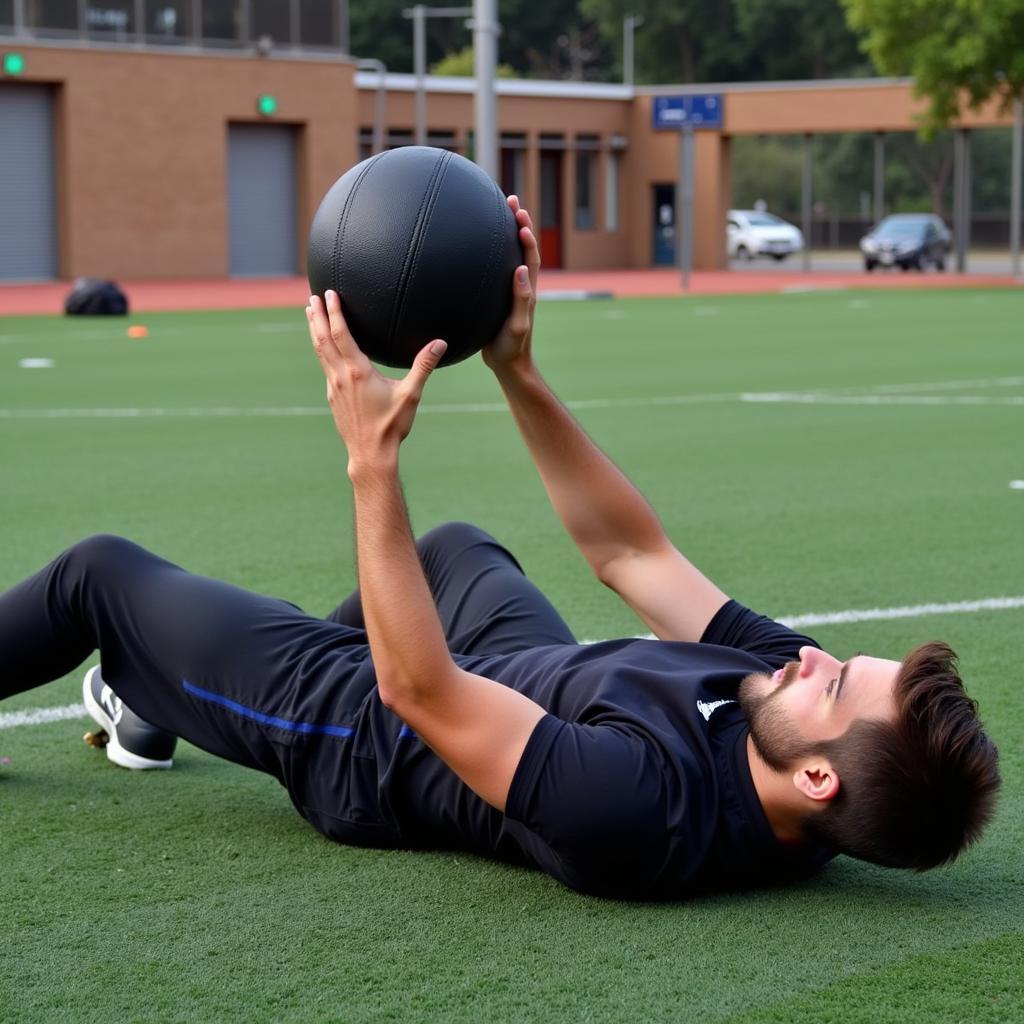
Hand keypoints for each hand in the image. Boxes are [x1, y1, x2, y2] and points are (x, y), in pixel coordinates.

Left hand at [305, 290, 446, 475]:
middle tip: (312, 296)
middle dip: (317, 316)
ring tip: (311, 313)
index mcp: (357, 372)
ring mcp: (333, 386)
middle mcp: (340, 376)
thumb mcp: (410, 395)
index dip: (334, 312)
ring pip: (320, 352)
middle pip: (322, 339)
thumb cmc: (391, 425)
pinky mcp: (332, 396)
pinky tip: (325, 347)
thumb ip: (423, 367)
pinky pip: (324, 365)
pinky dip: (321, 349)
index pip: (341, 334)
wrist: (370, 453)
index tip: (330, 294)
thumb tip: (440, 344)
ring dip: (314, 330)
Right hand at [482, 196, 540, 372]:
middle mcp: (521, 286)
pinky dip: (491, 254)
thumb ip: (522, 299)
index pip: (531, 257)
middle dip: (519, 223)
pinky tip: (474, 249)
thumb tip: (522, 269)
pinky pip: (496, 270)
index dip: (527, 237)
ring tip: (499, 212)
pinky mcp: (498, 298)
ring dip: (507, 234)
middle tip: (511, 200)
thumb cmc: (512, 348)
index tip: (519, 217)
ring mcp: (509, 291)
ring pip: (511, 256)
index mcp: (528, 291)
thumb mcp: (517, 325)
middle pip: (524, 248)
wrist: (507, 365)